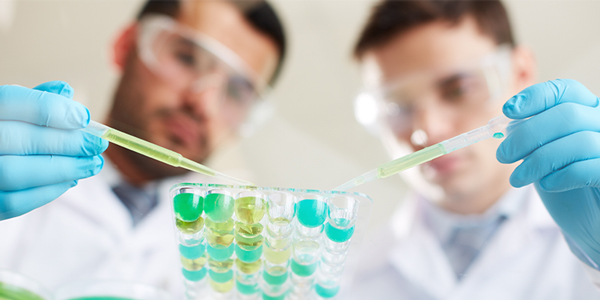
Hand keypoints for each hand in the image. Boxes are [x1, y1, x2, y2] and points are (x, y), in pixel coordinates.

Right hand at [0, 81, 107, 219]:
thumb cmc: (4, 134)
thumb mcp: (12, 113)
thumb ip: (35, 102)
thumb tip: (66, 91)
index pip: (11, 100)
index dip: (52, 109)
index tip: (85, 118)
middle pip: (19, 139)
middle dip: (66, 143)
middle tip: (97, 145)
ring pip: (17, 172)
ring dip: (63, 169)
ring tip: (92, 164)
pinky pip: (15, 201)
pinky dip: (49, 190)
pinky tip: (70, 180)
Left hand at [497, 79, 599, 266]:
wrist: (590, 220)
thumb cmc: (566, 183)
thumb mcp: (543, 154)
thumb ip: (531, 137)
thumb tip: (509, 126)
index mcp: (588, 111)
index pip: (566, 90)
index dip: (535, 97)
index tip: (508, 110)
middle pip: (567, 114)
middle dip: (527, 135)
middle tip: (503, 154)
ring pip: (579, 142)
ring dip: (538, 160)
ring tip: (517, 178)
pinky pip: (589, 168)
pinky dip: (561, 176)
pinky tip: (545, 184)